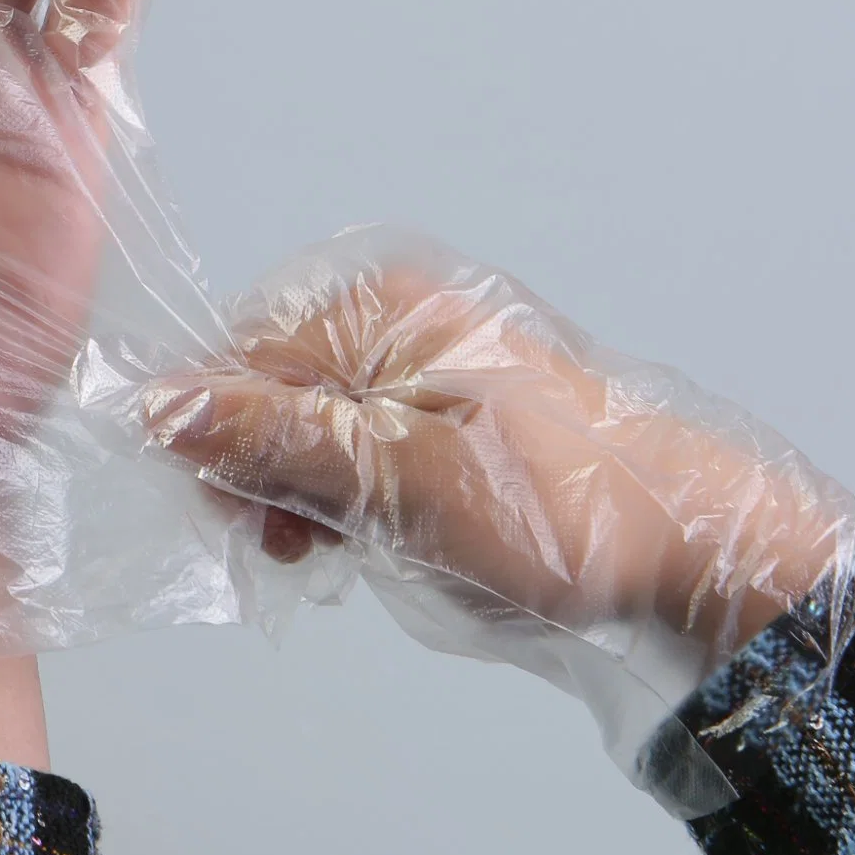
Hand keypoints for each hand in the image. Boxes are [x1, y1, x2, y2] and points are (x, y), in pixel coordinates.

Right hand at [144, 224, 854, 771]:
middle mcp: (400, 314)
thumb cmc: (557, 513)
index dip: (222, 444)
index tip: (246, 522)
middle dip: (268, 471)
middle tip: (303, 548)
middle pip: (273, 384)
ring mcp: (428, 359)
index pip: (241, 356)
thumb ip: (278, 441)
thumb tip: (162, 405)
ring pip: (314, 420)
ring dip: (308, 491)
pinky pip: (362, 437)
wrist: (692, 549)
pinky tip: (373, 533)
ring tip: (345, 549)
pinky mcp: (451, 406)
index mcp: (385, 305)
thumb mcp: (400, 484)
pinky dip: (353, 491)